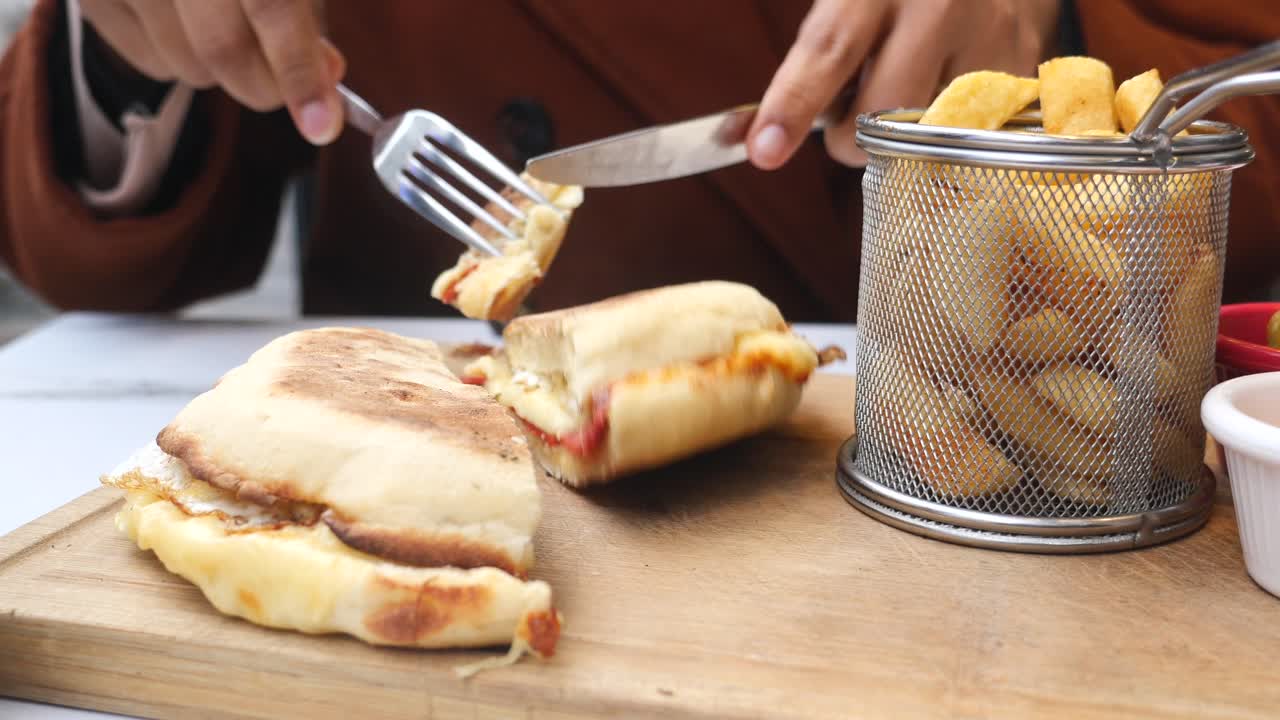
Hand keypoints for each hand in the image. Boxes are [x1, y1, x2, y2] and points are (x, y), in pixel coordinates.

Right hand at [79, 0, 345, 144]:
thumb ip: (306, 14)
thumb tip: (326, 74)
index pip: (269, 5)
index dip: (298, 72)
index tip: (321, 125)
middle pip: (222, 48)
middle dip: (266, 84)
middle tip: (286, 83)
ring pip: (187, 67)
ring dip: (221, 71)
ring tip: (224, 24)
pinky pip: (152, 64)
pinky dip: (181, 60)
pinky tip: (181, 22)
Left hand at [748, 0, 1060, 168]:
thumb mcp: (851, 3)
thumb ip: (812, 64)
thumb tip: (759, 140)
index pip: (829, 50)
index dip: (793, 104)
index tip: (765, 150)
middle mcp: (939, 3)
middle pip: (882, 112)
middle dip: (853, 138)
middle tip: (853, 120)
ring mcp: (990, 33)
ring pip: (927, 136)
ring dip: (903, 138)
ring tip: (908, 94)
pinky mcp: (1024, 64)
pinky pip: (969, 135)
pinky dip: (945, 132)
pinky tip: (946, 93)